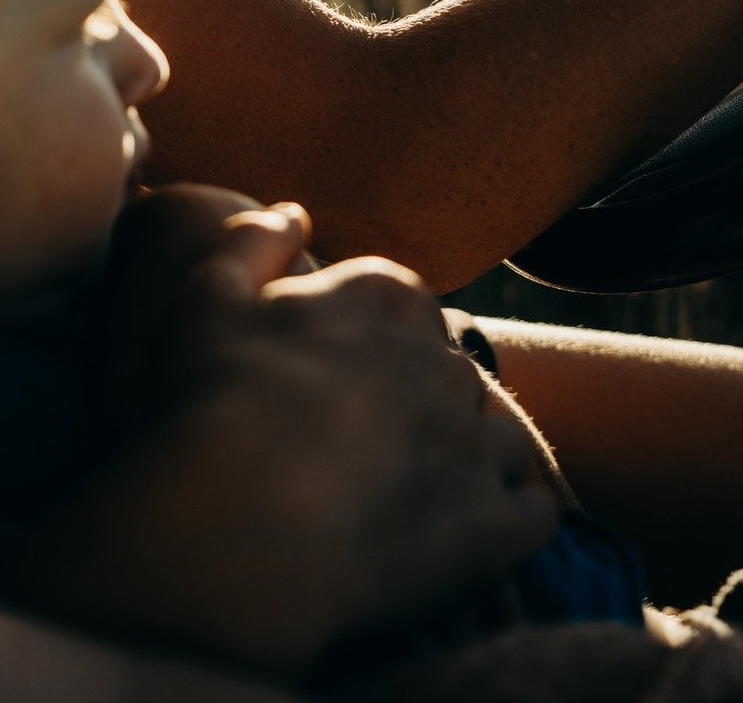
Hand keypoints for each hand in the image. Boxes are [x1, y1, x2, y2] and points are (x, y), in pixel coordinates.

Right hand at [20, 215, 556, 678]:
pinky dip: (506, 518)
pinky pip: (533, 514)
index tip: (322, 380)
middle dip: (415, 397)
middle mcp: (446, 358)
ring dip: (466, 456)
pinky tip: (460, 530)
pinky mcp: (494, 527)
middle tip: (356, 441)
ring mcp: (476, 444)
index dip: (359, 343)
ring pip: (497, 436)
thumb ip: (255, 240)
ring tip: (409, 489)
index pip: (400, 306)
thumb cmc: (211, 402)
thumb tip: (295, 212)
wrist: (233, 530)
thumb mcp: (209, 294)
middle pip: (447, 369)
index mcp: (388, 294)